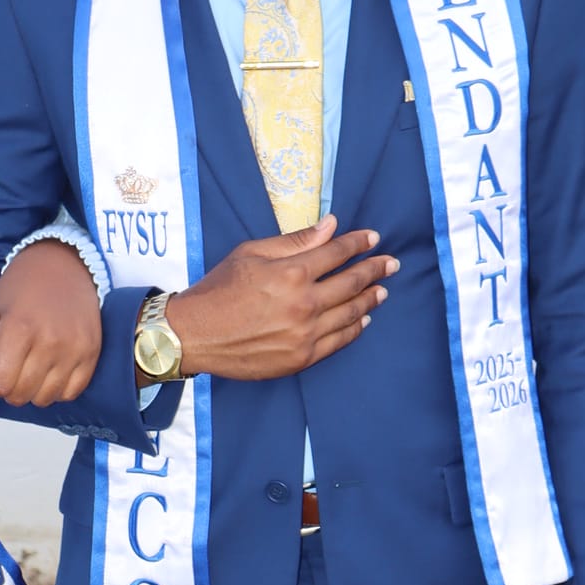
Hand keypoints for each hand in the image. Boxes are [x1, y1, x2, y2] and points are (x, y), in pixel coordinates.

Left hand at [0, 238, 103, 407]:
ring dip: (33, 388)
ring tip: (34, 361)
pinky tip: (52, 367)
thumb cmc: (24, 285)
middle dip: (10, 384)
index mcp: (20, 329)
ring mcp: (75, 350)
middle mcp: (51, 342)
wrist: (65, 263)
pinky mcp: (92, 355)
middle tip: (15, 359)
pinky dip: (57, 388)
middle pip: (19, 395)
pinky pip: (70, 394)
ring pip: (44, 399)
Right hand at [165, 216, 396, 379]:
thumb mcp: (251, 253)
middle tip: (390, 263)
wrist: (194, 335)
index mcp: (291, 272)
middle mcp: (304, 303)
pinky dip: (355, 328)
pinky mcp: (301, 357)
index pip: (337, 252)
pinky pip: (339, 341)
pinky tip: (363, 320)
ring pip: (351, 313)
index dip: (358, 244)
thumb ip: (295, 241)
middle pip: (352, 282)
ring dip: (370, 298)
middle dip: (375, 269)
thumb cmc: (218, 289)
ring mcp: (305, 333)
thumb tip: (331, 226)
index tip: (373, 239)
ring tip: (382, 290)